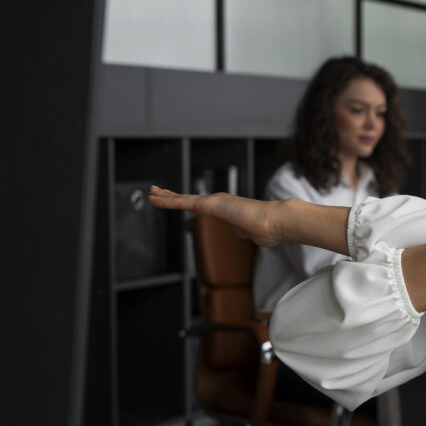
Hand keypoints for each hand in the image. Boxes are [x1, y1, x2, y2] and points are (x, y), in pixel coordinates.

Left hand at [149, 186, 281, 246]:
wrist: (274, 222)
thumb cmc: (268, 228)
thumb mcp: (251, 233)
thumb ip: (242, 231)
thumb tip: (239, 231)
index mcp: (228, 208)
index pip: (204, 205)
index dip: (191, 202)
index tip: (182, 200)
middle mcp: (219, 201)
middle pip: (190, 199)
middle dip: (174, 196)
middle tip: (160, 192)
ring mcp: (212, 202)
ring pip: (182, 198)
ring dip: (165, 196)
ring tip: (152, 192)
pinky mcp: (207, 205)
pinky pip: (181, 202)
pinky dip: (166, 200)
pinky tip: (154, 198)